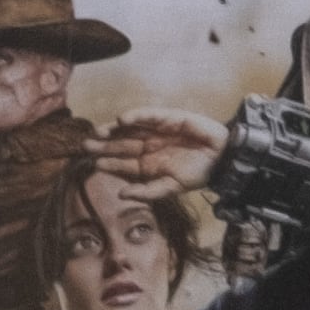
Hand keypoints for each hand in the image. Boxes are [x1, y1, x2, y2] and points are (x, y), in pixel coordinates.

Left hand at [87, 118, 221, 204]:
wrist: (224, 158)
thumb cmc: (198, 174)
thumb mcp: (170, 188)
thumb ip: (147, 192)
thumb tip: (121, 194)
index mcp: (147, 165)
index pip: (122, 163)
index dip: (108, 163)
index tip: (94, 164)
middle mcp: (149, 147)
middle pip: (121, 145)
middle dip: (104, 145)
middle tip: (86, 145)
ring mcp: (157, 131)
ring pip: (129, 129)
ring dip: (113, 130)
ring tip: (98, 132)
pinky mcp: (168, 117)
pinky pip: (148, 116)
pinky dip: (135, 116)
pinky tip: (122, 120)